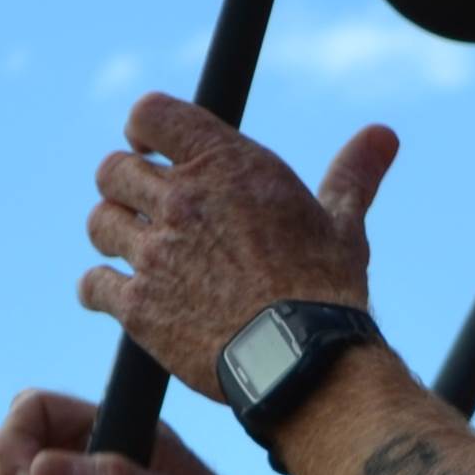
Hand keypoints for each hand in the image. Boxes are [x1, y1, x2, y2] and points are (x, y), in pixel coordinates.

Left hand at [82, 92, 397, 391]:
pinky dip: (98, 288)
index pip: (150, 113)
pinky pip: (92, 284)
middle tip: (146, 207)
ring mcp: (154, 253)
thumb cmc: (327, 288)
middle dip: (124, 185)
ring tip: (137, 249)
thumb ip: (352, 173)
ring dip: (113, 233)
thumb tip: (382, 136)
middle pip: (113, 169)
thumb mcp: (342, 223)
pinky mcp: (137, 306)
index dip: (144, 128)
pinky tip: (117, 296)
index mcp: (225, 165)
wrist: (303, 361)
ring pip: (99, 222)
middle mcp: (181, 201)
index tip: (152, 148)